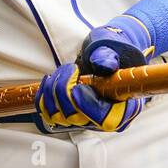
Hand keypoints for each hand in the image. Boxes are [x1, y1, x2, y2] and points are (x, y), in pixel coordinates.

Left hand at [34, 17, 152, 132]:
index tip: (77, 88)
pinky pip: (49, 114)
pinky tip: (49, 81)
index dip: (89, 106)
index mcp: (124, 106)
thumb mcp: (114, 49)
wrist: (107, 51)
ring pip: (59, 117)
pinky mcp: (70, 114)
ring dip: (53, 92)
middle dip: (65, 92)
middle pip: (77, 118)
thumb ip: (108, 57)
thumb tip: (105, 64)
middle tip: (70, 68)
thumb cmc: (114, 50)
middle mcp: (105, 118)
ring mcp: (86, 118)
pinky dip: (43, 98)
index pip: (107, 119)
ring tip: (63, 70)